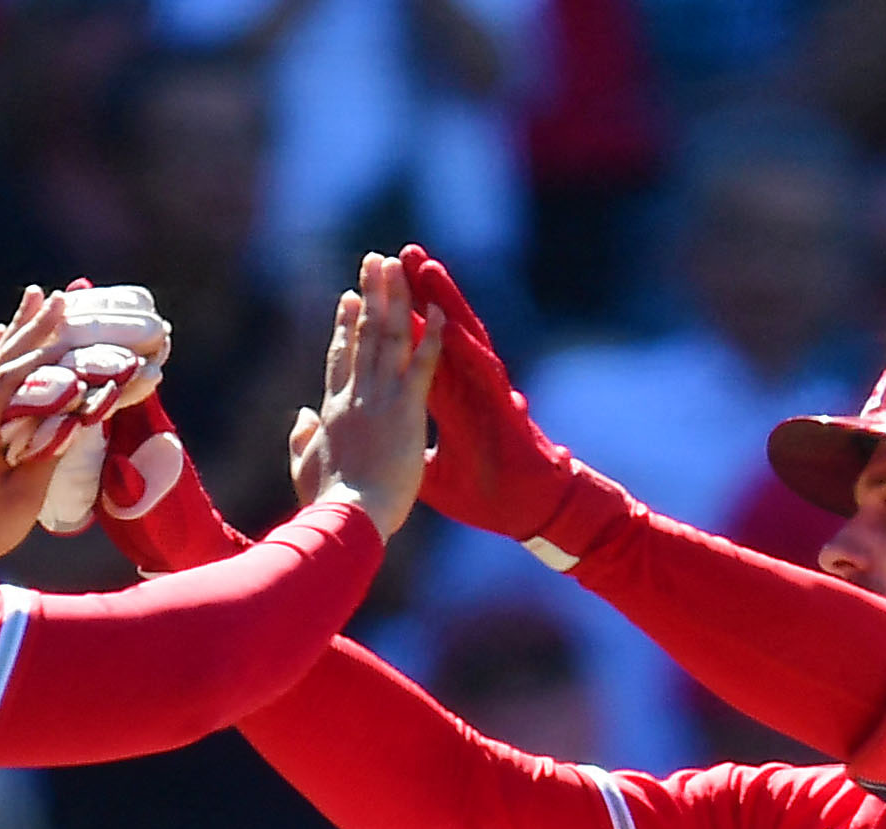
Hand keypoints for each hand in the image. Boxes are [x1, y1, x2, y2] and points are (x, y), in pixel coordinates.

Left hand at [0, 289, 86, 567]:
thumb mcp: (22, 499)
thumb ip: (47, 455)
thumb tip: (75, 419)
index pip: (14, 375)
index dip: (41, 344)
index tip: (65, 315)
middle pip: (0, 359)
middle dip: (30, 325)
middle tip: (55, 294)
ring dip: (13, 332)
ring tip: (31, 301)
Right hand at [285, 253, 434, 538]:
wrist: (347, 518)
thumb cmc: (326, 504)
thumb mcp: (303, 467)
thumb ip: (302, 437)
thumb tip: (303, 415)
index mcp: (334, 410)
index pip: (341, 358)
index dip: (345, 326)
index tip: (350, 297)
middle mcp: (356, 395)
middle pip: (363, 334)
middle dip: (370, 294)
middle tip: (374, 261)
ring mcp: (380, 399)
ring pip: (389, 338)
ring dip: (394, 299)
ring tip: (396, 266)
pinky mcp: (406, 411)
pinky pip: (422, 365)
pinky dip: (432, 336)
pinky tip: (438, 311)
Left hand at [397, 245, 587, 541]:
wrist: (524, 513)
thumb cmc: (486, 496)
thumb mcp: (428, 474)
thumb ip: (405, 449)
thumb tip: (381, 445)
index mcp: (437, 403)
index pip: (404, 353)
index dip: (385, 323)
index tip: (361, 292)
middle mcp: (458, 387)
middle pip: (428, 332)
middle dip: (409, 295)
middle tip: (390, 258)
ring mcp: (479, 393)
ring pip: (458, 336)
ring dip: (442, 300)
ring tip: (423, 265)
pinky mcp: (499, 407)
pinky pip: (482, 369)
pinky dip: (467, 344)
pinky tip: (453, 319)